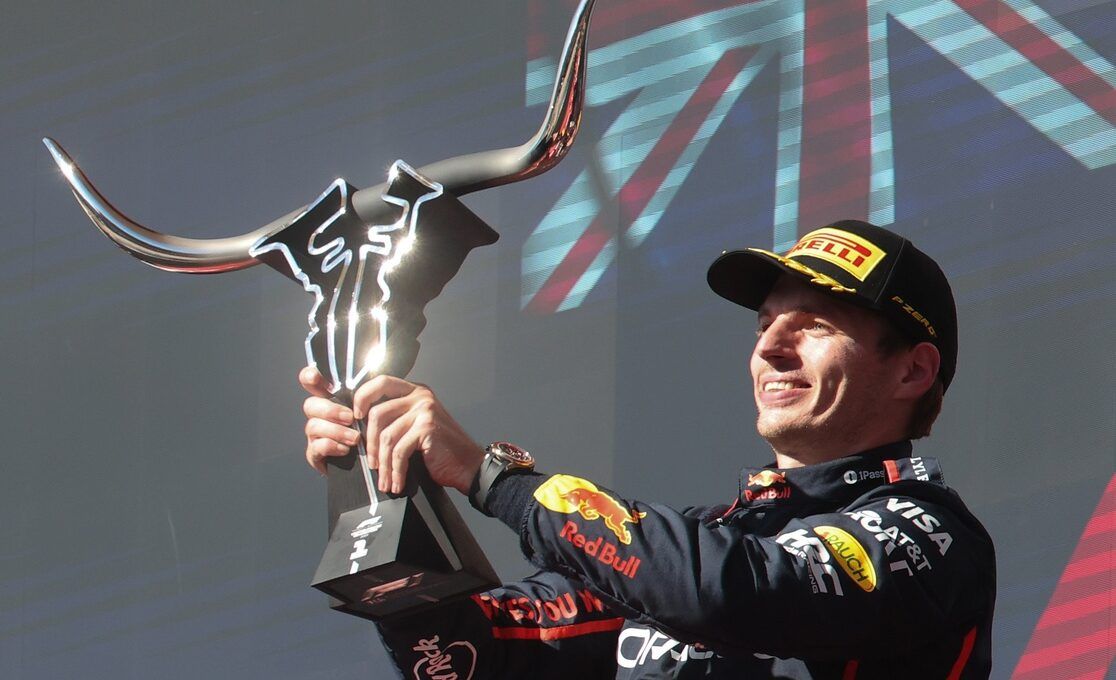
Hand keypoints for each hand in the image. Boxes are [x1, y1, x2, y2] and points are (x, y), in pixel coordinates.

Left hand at [299, 367, 484, 494]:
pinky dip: (395, 471)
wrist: (469, 466)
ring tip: (384, 479)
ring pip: (386, 436)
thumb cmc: (442, 451)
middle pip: (377, 413)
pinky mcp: (427, 429)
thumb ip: (397, 418)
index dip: (362, 397)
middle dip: (370, 443)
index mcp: (416, 391)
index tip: (356, 418)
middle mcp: (421, 396)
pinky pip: (399, 451)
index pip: (381, 381)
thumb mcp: (417, 426)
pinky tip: (397, 482)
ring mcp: (425, 411)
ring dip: (382, 463)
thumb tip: (361, 426)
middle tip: (372, 463)